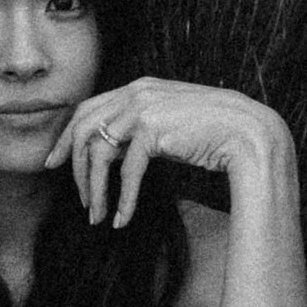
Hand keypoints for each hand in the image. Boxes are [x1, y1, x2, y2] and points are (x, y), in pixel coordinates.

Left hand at [46, 75, 291, 228]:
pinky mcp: (154, 129)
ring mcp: (144, 107)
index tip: (55, 162)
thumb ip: (144, 127)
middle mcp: (137, 92)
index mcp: (140, 87)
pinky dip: (122, 199)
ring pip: (98, 152)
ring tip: (98, 216)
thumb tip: (117, 149)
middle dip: (72, 165)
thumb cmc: (216, 132)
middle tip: (77, 197)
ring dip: (95, 189)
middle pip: (84, 128)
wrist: (250, 133)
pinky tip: (122, 220)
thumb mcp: (172, 122)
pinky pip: (126, 171)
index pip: (89, 108)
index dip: (67, 136)